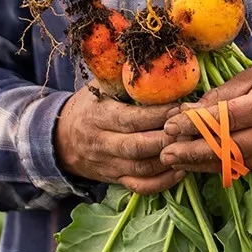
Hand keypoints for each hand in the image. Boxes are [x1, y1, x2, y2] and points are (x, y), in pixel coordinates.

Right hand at [54, 89, 183, 193]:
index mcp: (98, 117)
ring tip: (189, 146)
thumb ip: (122, 80)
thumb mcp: (98, 88)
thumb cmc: (88, 107)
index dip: (157, 115)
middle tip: (190, 128)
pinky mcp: (116, 179)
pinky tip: (180, 169)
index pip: (130, 119)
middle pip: (136, 147)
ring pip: (141, 169)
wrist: (62, 139)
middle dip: (166, 139)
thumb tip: (153, 64)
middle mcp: (102, 144)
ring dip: (168, 160)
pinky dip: (162, 182)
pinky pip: (140, 187)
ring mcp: (109, 165)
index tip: (180, 106)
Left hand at [159, 59, 251, 175]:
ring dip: (204, 163)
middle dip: (193, 152)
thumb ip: (222, 95)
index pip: (227, 119)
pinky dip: (224, 165)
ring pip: (237, 163)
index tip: (171, 127)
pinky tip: (203, 162)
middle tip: (166, 153)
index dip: (196, 125)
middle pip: (229, 148)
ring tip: (177, 160)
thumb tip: (187, 112)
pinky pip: (249, 168)